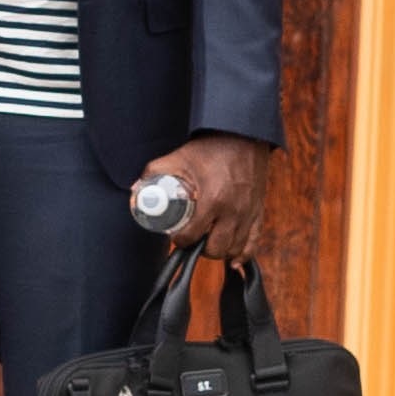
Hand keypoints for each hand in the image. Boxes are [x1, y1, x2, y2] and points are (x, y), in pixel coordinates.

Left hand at [137, 132, 268, 262]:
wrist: (243, 135)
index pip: (193, 236)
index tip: (176, 237)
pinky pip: (253, 242)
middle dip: (200, 249)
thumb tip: (136, 189)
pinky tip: (234, 260)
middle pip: (216, 248)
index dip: (181, 241)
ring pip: (235, 249)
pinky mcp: (259, 211)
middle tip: (192, 241)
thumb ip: (155, 172)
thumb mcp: (179, 157)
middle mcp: (233, 211)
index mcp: (213, 200)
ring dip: (220, 252)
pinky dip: (243, 254)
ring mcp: (248, 213)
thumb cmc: (210, 148)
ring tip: (208, 244)